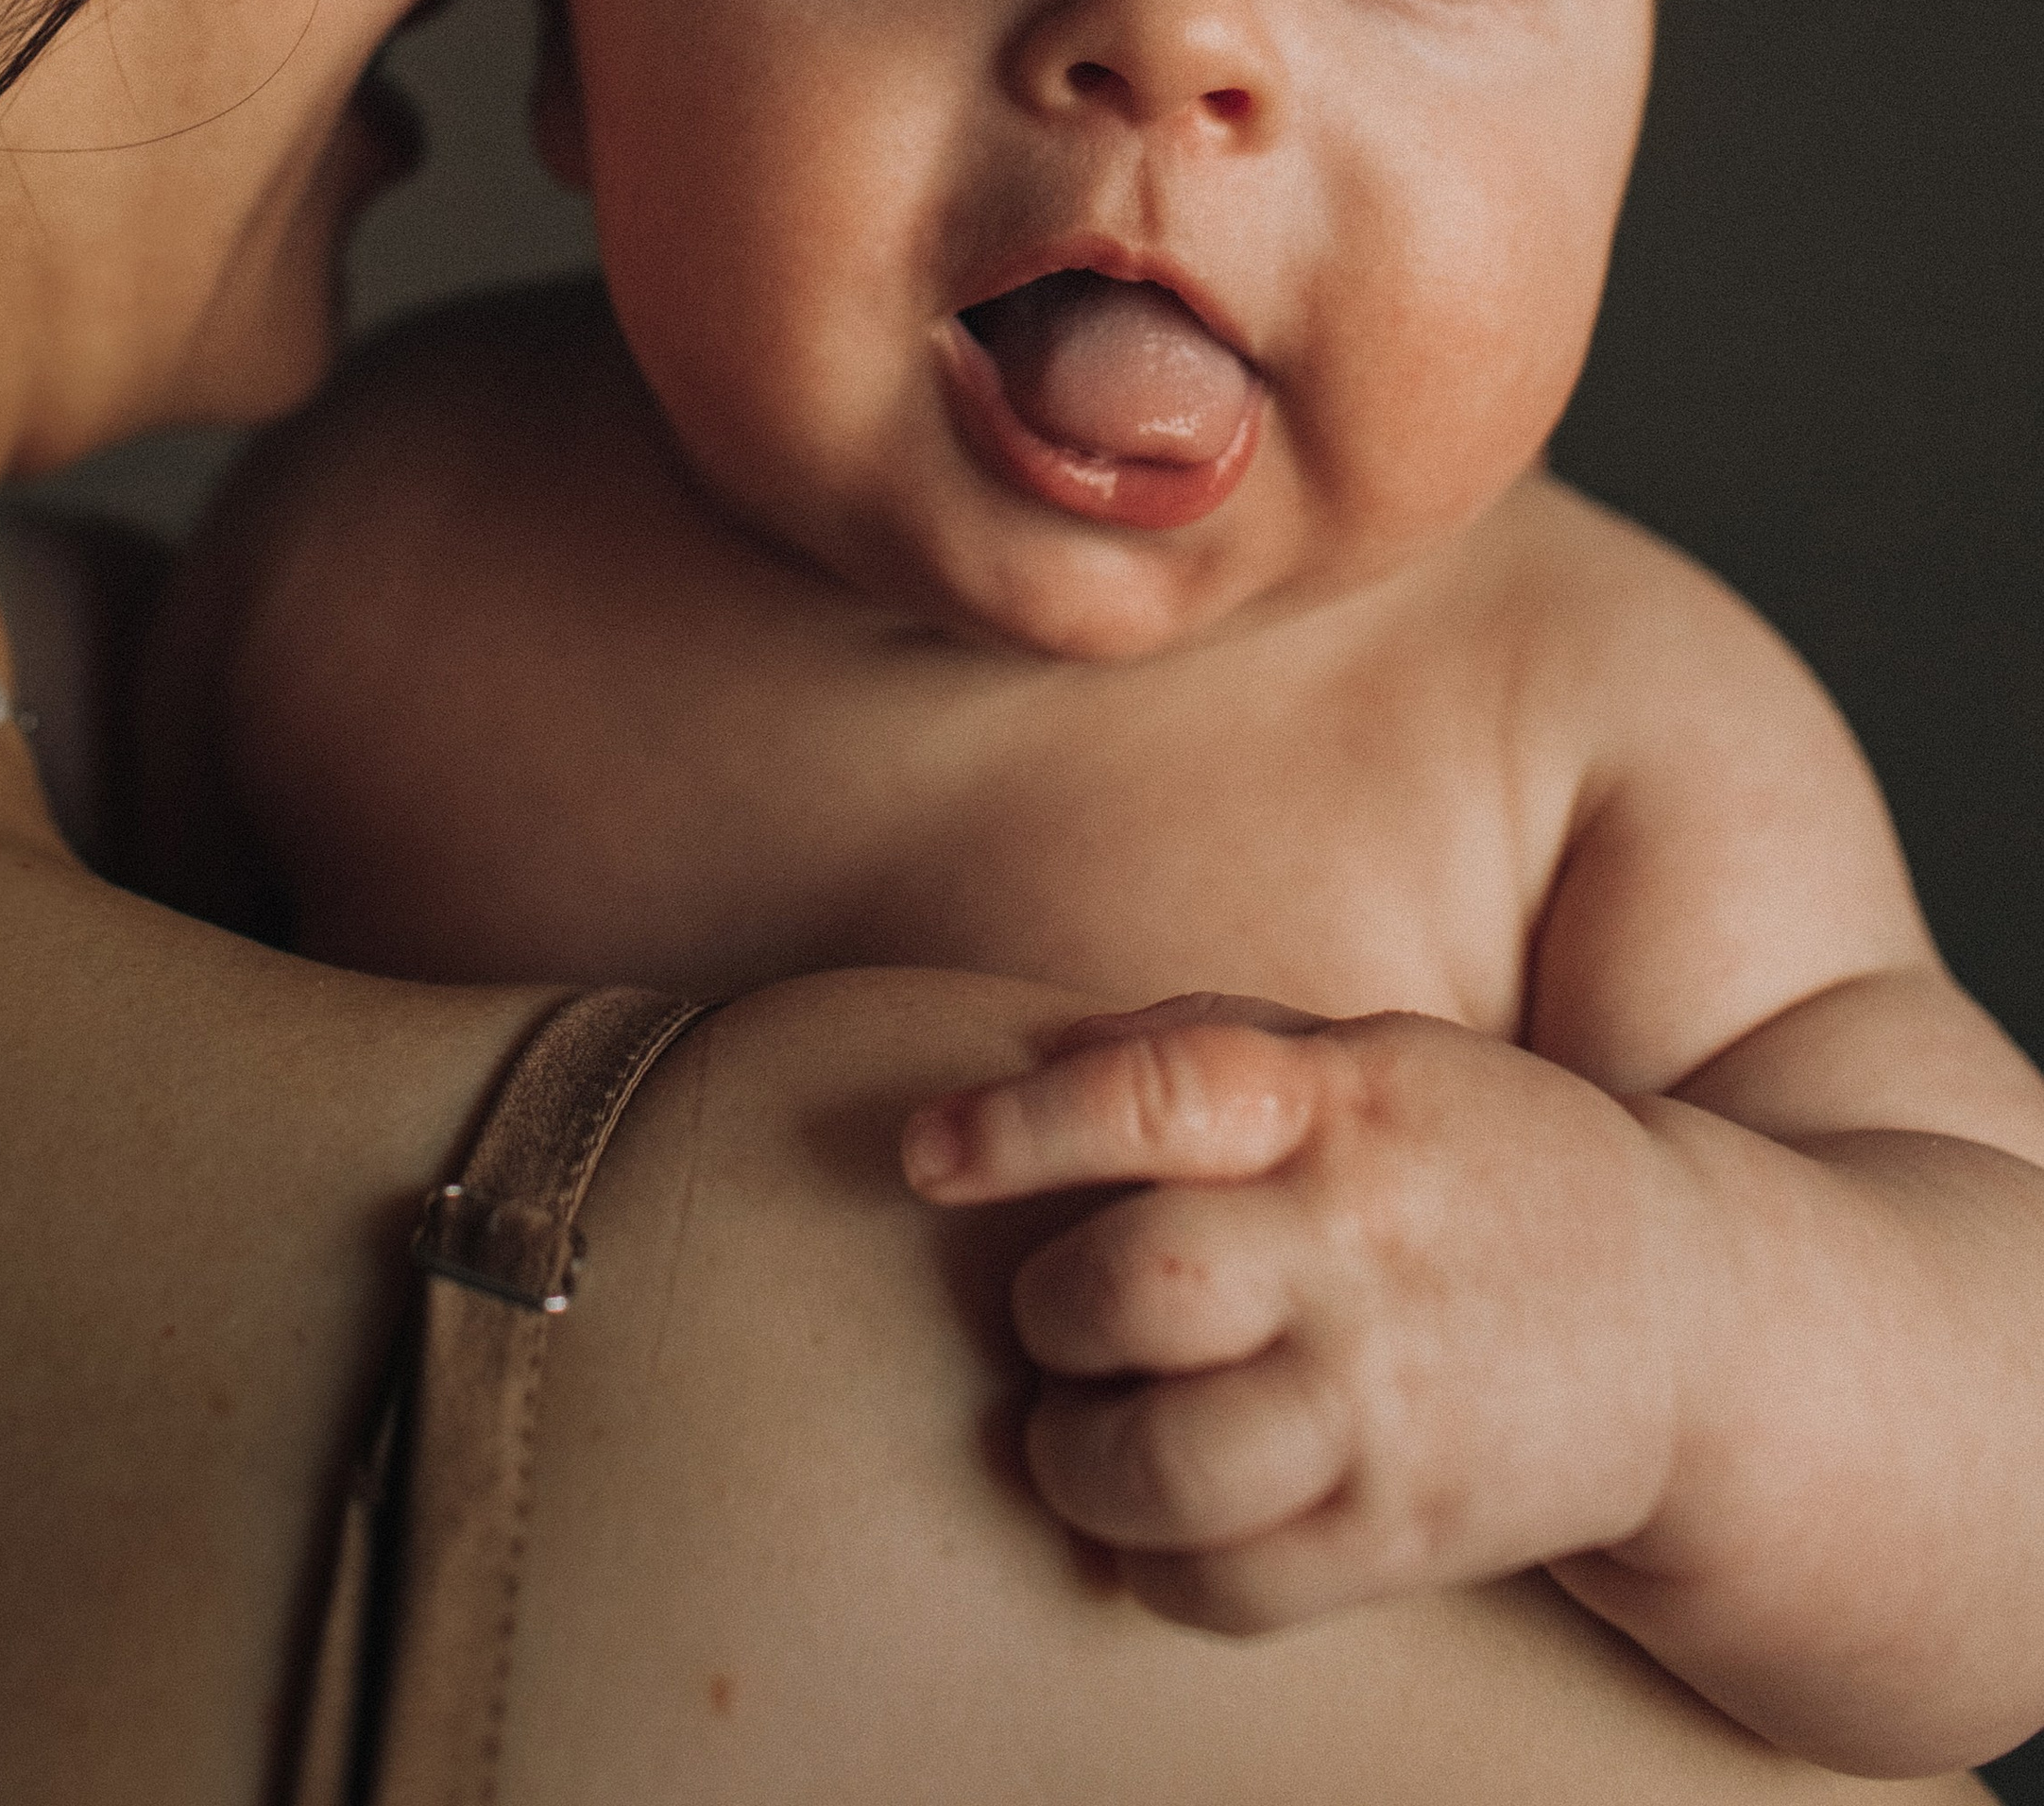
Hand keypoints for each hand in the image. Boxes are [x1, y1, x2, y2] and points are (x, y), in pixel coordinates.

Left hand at [902, 995, 1701, 1635]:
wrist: (1694, 1325)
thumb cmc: (1476, 1166)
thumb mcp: (1371, 1056)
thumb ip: (1209, 1037)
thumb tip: (1037, 1058)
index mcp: (1343, 1103)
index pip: (1155, 1094)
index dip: (1018, 1124)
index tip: (927, 1157)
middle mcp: (1360, 1248)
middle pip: (1136, 1287)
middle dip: (1053, 1313)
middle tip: (1062, 1322)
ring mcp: (1388, 1403)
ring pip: (1165, 1464)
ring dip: (1079, 1459)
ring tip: (1081, 1434)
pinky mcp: (1408, 1533)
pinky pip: (1228, 1584)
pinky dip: (1157, 1566)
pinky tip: (1162, 1519)